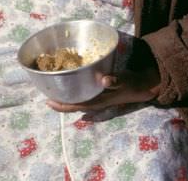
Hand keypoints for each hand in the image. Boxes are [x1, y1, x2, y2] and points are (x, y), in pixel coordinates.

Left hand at [45, 67, 160, 112]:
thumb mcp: (125, 81)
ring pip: (77, 99)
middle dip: (59, 100)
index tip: (48, 101)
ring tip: (54, 86)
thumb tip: (105, 80)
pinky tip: (70, 81)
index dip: (61, 106)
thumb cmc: (131, 84)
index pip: (75, 106)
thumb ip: (116, 81)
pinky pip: (83, 93)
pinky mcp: (98, 91)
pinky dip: (74, 89)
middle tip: (46, 90)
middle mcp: (94, 101)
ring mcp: (96, 97)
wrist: (141, 87)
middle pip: (72, 104)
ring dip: (66, 95)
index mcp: (97, 101)